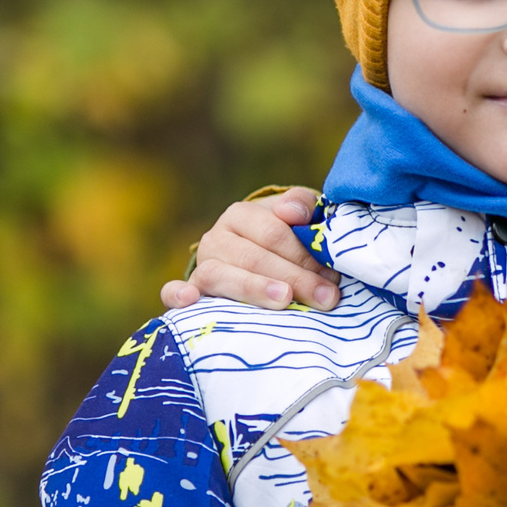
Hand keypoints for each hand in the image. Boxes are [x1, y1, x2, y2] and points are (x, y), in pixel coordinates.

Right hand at [160, 187, 342, 311]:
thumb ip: (302, 207)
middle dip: (295, 278)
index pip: (274, 233)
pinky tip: (191, 300)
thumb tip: (293, 213)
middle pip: (254, 257)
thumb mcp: (299, 219)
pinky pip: (172, 292)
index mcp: (242, 216)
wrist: (259, 263)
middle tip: (326, 297)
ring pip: (221, 276)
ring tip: (284, 299)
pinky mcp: (191, 291)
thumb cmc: (285, 242)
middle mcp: (217, 239)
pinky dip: (178, 295)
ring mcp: (202, 266)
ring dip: (253, 288)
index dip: (305, 255)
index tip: (333, 276)